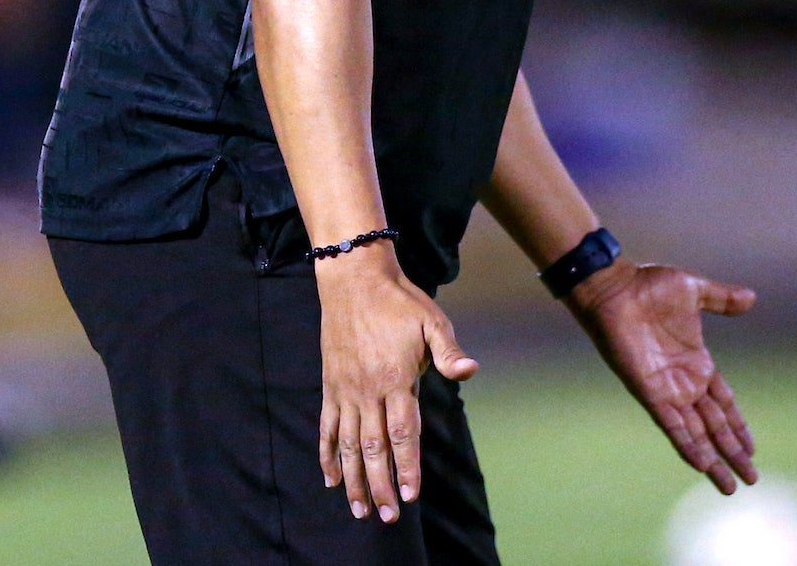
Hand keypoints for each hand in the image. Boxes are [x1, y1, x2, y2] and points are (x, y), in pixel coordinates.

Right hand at [316, 246, 479, 522]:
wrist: (353, 280)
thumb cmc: (399, 302)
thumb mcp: (432, 321)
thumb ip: (449, 352)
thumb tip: (469, 371)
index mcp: (395, 379)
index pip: (402, 433)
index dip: (407, 466)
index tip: (410, 496)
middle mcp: (367, 390)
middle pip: (373, 448)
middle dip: (381, 485)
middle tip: (386, 517)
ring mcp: (345, 390)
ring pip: (347, 445)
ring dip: (354, 480)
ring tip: (360, 509)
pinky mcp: (330, 386)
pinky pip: (326, 427)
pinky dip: (328, 455)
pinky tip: (332, 479)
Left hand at [569, 261, 757, 492]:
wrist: (614, 287)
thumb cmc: (648, 286)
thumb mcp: (694, 290)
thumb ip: (721, 299)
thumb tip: (751, 298)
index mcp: (697, 362)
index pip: (724, 403)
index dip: (738, 425)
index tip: (752, 447)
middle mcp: (684, 382)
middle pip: (714, 425)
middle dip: (732, 452)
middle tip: (751, 479)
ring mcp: (667, 390)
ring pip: (696, 433)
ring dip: (713, 460)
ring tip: (728, 486)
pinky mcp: (649, 392)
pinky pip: (671, 425)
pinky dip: (687, 444)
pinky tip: (701, 465)